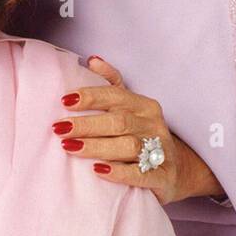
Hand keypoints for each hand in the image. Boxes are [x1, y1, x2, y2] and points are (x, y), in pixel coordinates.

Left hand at [53, 55, 223, 205]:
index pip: (115, 96)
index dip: (90, 97)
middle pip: (118, 121)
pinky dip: (119, 172)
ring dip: (97, 146)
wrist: (175, 170)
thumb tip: (92, 60)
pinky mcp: (163, 175)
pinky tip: (98, 170)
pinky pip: (141, 174)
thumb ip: (112, 84)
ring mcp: (160, 150)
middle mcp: (153, 125)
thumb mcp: (130, 108)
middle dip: (86, 124)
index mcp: (143, 105)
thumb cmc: (142, 135)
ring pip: (128, 146)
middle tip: (59, 128)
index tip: (64, 101)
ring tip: (70, 147)